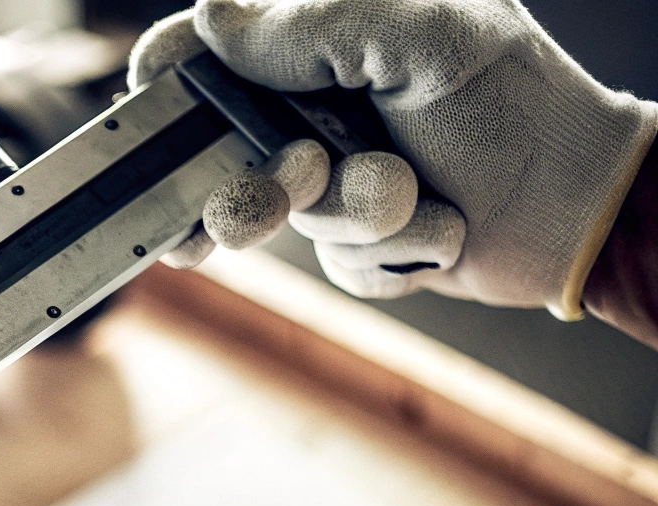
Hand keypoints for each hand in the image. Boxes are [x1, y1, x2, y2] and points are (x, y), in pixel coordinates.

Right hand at [130, 0, 657, 319]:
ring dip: (355, 216)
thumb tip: (209, 17)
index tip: (145, 117)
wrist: (577, 207)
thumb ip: (310, 28)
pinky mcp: (355, 243)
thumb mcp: (419, 37)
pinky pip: (334, 265)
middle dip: (260, 184)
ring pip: (279, 223)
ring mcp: (330, 181)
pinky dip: (388, 256)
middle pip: (215, 158)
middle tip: (306, 177)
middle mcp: (315, 111)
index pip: (206, 55)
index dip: (166, 86)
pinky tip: (437, 232)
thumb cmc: (514, 105)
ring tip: (415, 197)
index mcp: (322, 46)